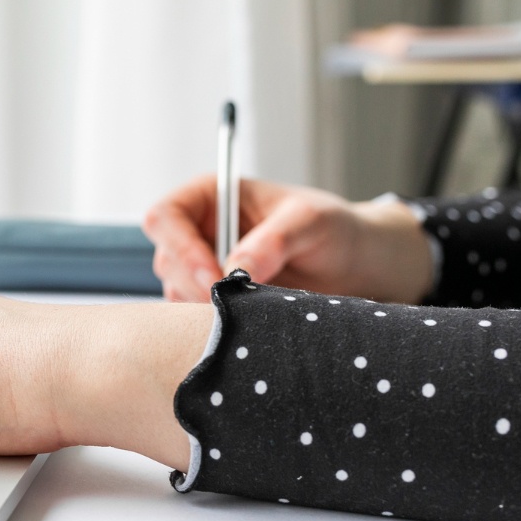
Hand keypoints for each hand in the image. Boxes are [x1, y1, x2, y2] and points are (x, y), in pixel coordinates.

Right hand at [142, 176, 434, 303]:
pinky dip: (215, 324)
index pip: (165, 216)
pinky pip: (193, 318)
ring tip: (255, 310)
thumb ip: (274, 240)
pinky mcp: (212, 301)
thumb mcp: (312, 222)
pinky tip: (250, 323)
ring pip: (176, 293)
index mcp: (211, 197)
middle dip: (196, 284)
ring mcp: (201, 269)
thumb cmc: (334, 230)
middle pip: (166, 259)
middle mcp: (198, 232)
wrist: (355, 269)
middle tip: (236, 304)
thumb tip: (235, 269)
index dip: (180, 247)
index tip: (214, 276)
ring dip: (206, 306)